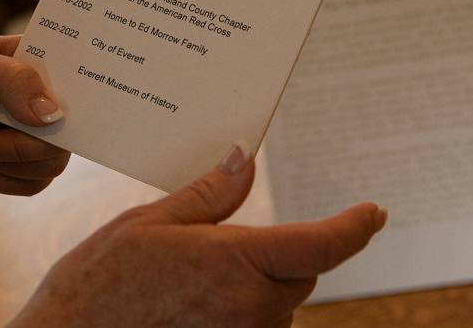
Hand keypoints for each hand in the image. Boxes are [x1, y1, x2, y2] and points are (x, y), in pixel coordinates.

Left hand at [0, 35, 69, 195]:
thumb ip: (11, 81)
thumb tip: (52, 114)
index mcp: (32, 59)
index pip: (76, 66)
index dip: (79, 88)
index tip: (52, 109)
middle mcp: (43, 96)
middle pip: (67, 126)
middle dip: (19, 142)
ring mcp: (39, 133)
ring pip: (53, 160)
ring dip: (4, 161)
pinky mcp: (30, 166)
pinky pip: (38, 182)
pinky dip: (1, 179)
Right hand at [11, 142, 385, 326]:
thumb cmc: (99, 284)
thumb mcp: (150, 224)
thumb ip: (210, 195)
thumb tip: (244, 158)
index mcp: (236, 264)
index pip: (321, 244)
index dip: (354, 227)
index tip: (372, 213)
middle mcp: (252, 311)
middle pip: (300, 273)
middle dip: (279, 253)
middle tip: (222, 242)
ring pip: (278, 304)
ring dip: (257, 287)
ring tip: (190, 282)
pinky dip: (240, 313)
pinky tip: (193, 306)